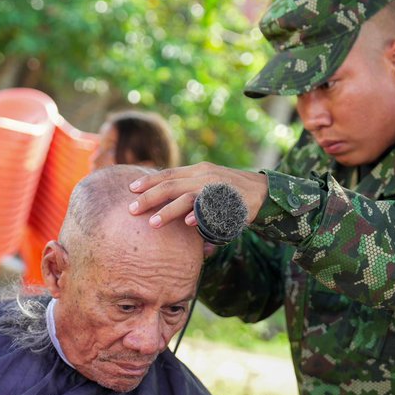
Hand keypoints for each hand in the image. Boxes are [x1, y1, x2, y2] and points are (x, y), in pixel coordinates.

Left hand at [128, 162, 268, 230]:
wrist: (264, 192)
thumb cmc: (231, 192)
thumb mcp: (209, 184)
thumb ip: (190, 192)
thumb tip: (167, 209)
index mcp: (198, 170)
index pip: (169, 173)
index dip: (149, 180)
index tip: (130, 188)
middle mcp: (205, 175)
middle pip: (171, 184)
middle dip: (149, 197)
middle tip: (131, 209)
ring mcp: (217, 187)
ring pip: (187, 197)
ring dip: (168, 211)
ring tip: (152, 223)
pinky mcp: (230, 201)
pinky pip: (211, 208)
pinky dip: (199, 215)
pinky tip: (189, 224)